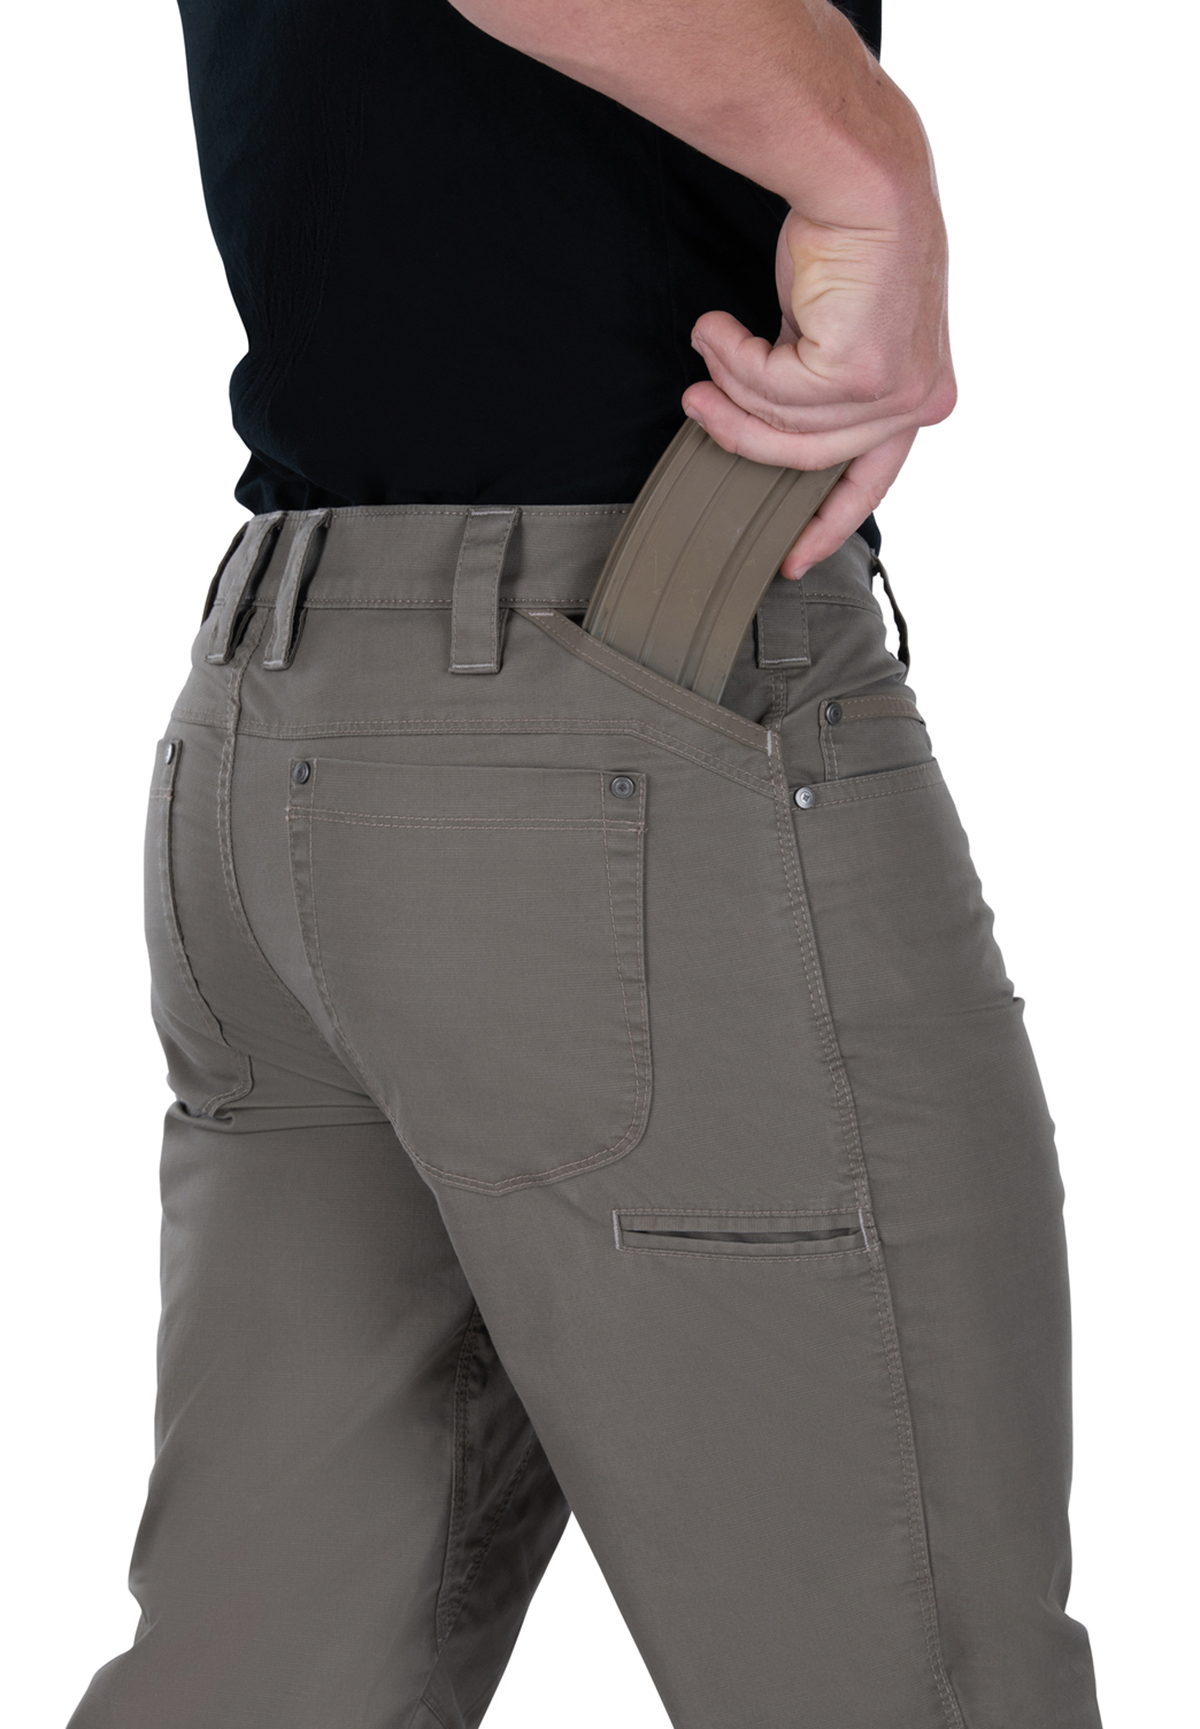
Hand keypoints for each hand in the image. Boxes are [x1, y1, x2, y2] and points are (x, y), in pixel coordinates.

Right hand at [682, 202, 955, 575]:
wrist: (861, 179)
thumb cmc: (845, 241)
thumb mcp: (831, 332)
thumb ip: (815, 387)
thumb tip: (761, 424)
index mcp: (918, 399)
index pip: (872, 482)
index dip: (826, 523)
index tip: (792, 561)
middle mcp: (917, 403)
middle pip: (807, 458)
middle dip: (739, 434)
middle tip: (694, 405)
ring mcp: (895, 393)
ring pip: (783, 425)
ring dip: (729, 382)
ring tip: (707, 340)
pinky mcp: (861, 374)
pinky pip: (770, 391)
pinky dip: (732, 357)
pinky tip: (717, 325)